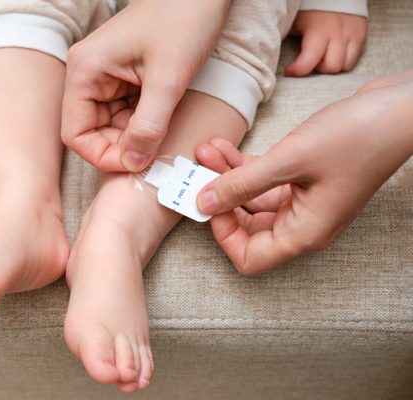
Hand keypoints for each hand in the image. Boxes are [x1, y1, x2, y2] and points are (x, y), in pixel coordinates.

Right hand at [61, 0, 229, 171]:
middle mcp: (88, 75)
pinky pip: (126, 113)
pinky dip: (144, 124)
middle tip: (154, 152)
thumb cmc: (183, 19)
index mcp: (85, 71)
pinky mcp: (124, 77)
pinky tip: (164, 119)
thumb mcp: (168, 79)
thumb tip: (132, 164)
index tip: (134, 164)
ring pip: (111, 126)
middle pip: (92, 132)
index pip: (75, 134)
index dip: (102, 155)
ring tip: (163, 132)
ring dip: (135, 136)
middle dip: (122, 146)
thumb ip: (149, 126)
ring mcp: (106, 76)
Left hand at [196, 71, 412, 274]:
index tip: (209, 200)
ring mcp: (303, 202)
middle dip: (218, 197)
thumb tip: (203, 202)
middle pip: (246, 226)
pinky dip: (242, 166)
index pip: (249, 257)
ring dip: (226, 176)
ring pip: (251, 198)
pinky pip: (263, 180)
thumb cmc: (357, 138)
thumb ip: (242, 184)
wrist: (398, 109)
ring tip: (205, 150)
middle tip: (196, 171)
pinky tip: (222, 147)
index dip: (223, 233)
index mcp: (303, 233)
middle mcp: (302, 223)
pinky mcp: (303, 179)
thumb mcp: (289, 161)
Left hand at [285, 11, 367, 76]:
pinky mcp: (362, 33)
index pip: (308, 61)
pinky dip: (344, 59)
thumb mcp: (294, 21)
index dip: (297, 70)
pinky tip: (333, 51)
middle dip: (318, 68)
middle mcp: (338, 33)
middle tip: (309, 60)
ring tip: (322, 56)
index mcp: (318, 29)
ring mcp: (353, 33)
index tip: (289, 70)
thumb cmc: (309, 7)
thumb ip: (286, 37)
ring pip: (346, 65)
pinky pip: (355, 57)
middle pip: (332, 67)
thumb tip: (272, 54)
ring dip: (332, 65)